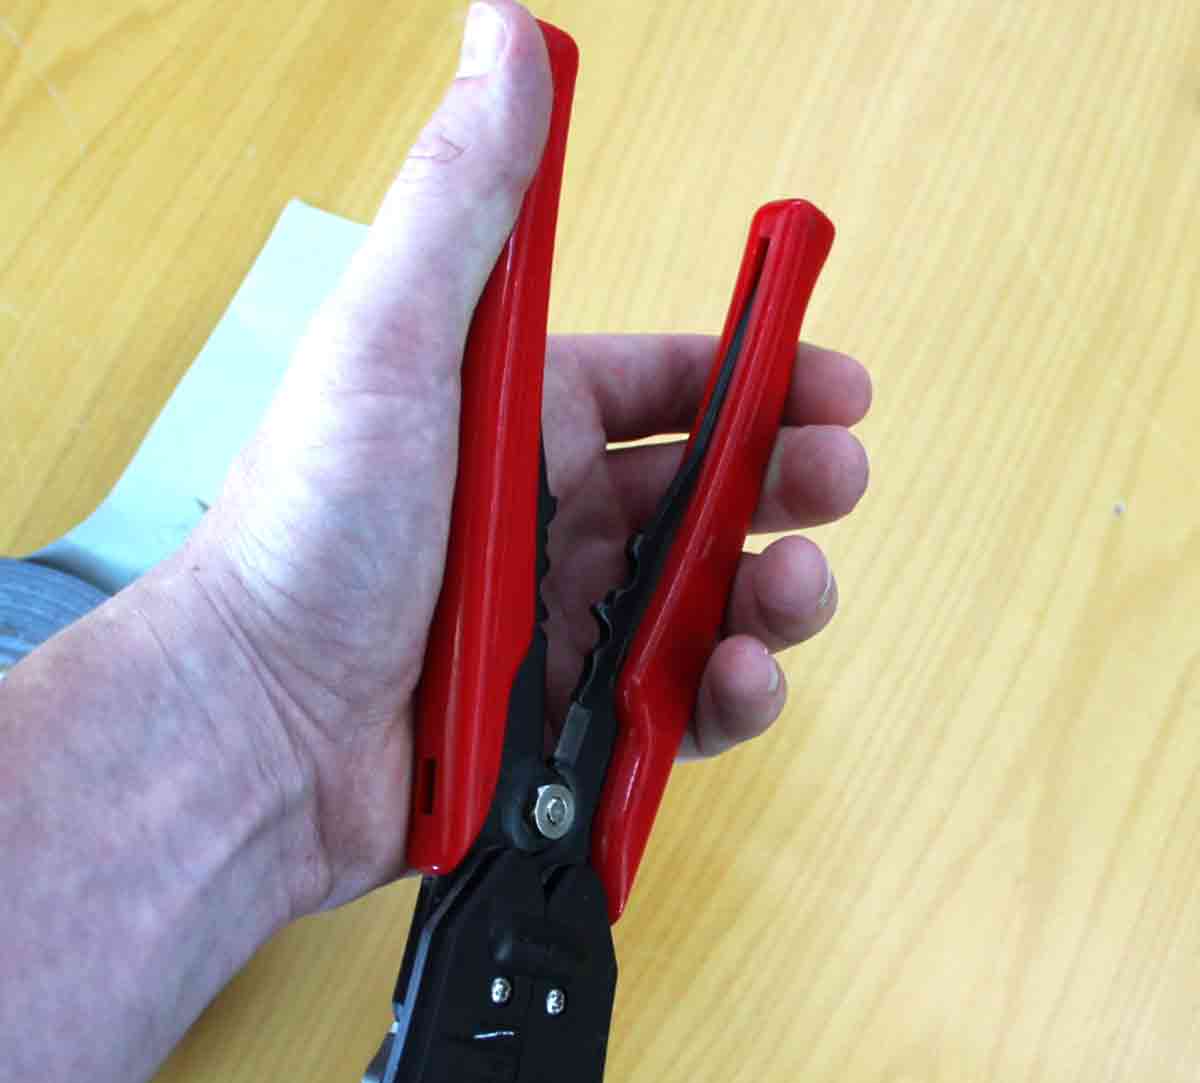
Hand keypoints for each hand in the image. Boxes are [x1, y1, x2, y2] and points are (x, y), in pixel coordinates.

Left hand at [187, 0, 868, 914]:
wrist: (259, 726)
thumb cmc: (309, 530)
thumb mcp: (389, 345)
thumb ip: (466, 202)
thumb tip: (506, 35)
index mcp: (522, 427)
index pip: (663, 388)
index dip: (753, 379)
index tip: (831, 381)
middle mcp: (553, 523)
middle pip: (708, 493)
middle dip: (788, 480)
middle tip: (837, 476)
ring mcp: (568, 627)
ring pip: (712, 600)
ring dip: (778, 588)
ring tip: (796, 582)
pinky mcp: (575, 724)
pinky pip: (684, 704)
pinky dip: (732, 693)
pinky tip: (742, 672)